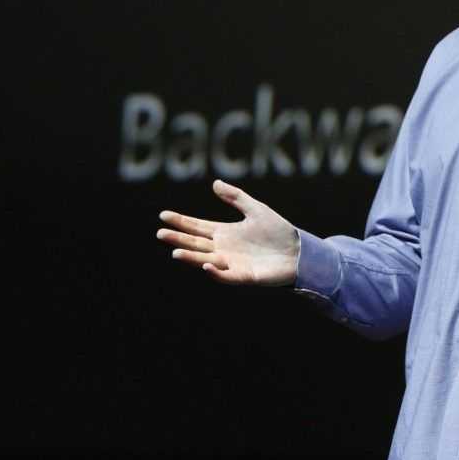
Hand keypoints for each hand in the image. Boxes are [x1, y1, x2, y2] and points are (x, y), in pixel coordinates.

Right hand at [156, 179, 300, 285]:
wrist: (299, 251)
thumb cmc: (277, 231)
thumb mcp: (255, 209)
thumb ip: (236, 197)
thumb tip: (215, 183)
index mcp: (225, 233)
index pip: (197, 227)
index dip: (181, 222)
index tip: (164, 216)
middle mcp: (224, 249)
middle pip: (196, 243)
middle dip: (178, 239)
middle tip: (160, 233)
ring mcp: (232, 263)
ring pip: (205, 260)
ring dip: (191, 257)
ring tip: (175, 251)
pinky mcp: (244, 276)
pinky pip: (226, 276)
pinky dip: (215, 272)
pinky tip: (206, 264)